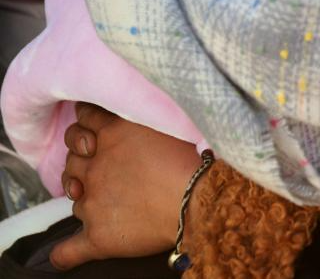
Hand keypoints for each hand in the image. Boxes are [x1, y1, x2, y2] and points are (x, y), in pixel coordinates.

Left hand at [50, 103, 201, 270]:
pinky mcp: (97, 235)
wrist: (200, 198)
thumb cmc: (193, 160)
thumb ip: (138, 119)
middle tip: (99, 165)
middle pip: (72, 159)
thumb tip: (128, 119)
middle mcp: (97, 165)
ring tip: (104, 198)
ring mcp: (93, 200)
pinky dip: (64, 253)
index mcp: (114, 133)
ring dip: (83, 195)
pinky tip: (65, 252)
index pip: (85, 120)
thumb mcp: (165, 123)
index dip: (86, 125)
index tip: (90, 130)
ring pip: (73, 197)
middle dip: (80, 160)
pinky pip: (68, 249)